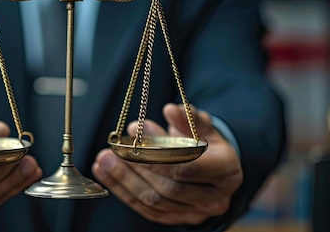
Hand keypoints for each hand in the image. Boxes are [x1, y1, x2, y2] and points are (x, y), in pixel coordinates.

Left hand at [92, 103, 242, 224]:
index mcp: (225, 170)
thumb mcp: (204, 127)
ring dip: (124, 180)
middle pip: (169, 187)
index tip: (135, 141)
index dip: (159, 155)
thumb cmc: (207, 145)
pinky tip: (106, 174)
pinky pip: (146, 209)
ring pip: (154, 200)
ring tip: (103, 160)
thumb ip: (188, 118)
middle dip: (137, 168)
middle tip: (113, 150)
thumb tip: (170, 109)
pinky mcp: (177, 219)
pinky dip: (123, 191)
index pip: (188, 166)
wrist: (216, 172)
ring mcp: (195, 213)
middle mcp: (214, 197)